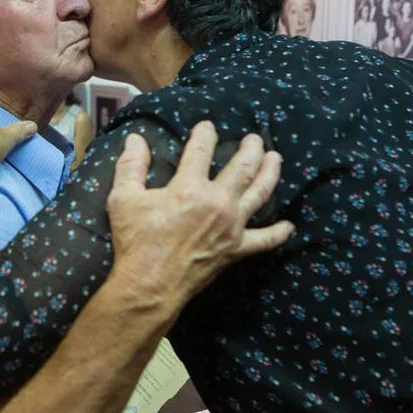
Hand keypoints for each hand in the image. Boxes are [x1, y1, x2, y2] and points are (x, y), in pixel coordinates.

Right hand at [106, 123, 293, 313]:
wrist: (150, 285)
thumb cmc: (136, 242)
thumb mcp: (123, 199)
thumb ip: (131, 166)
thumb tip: (136, 139)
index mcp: (190, 187)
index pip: (202, 151)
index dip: (205, 135)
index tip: (207, 126)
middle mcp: (218, 202)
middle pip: (242, 167)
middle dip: (250, 148)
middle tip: (254, 138)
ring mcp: (232, 227)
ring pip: (260, 193)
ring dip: (270, 173)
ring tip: (276, 158)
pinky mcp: (236, 250)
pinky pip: (265, 240)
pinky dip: (278, 233)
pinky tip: (289, 226)